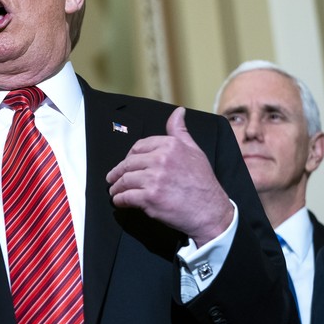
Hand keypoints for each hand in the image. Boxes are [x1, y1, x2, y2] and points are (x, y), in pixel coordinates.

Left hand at [106, 107, 232, 246]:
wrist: (210, 211)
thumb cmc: (203, 183)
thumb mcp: (195, 150)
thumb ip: (180, 131)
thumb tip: (179, 112)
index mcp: (170, 146)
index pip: (139, 146)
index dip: (129, 156)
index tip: (126, 163)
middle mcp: (161, 160)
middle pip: (129, 163)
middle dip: (118, 172)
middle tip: (113, 178)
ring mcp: (154, 179)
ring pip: (125, 180)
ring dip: (116, 187)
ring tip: (115, 191)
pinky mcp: (150, 198)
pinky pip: (126, 197)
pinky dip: (119, 200)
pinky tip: (120, 201)